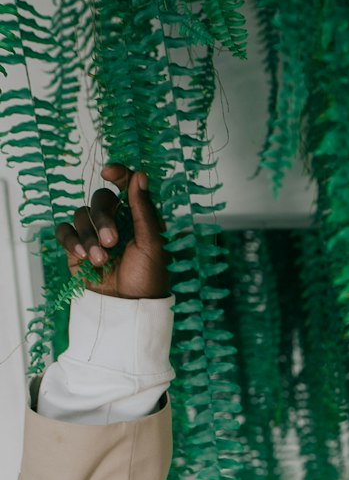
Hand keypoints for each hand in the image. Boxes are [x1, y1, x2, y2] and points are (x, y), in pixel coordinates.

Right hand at [55, 164, 169, 298]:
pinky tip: (82, 255)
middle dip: (104, 218)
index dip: (118, 174)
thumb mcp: (153, 244)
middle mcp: (116, 222)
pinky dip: (71, 240)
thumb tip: (140, 176)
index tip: (109, 172)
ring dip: (90, 236)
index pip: (125, 185)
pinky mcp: (76, 248)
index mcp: (137, 217)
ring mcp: (94, 234)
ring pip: (82, 215)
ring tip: (101, 260)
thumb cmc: (147, 279)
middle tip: (112, 241)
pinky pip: (65, 231)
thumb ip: (144, 209)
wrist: (128, 308)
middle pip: (101, 199)